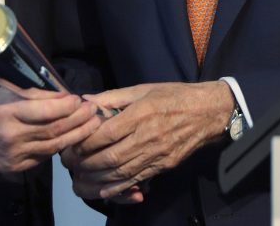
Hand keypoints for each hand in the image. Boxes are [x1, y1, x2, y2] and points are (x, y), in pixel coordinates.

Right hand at [0, 87, 99, 171]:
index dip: (67, 105)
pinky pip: (42, 157)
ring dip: (75, 135)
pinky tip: (69, 138)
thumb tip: (57, 93)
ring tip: (90, 124)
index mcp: (4, 112)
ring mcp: (12, 154)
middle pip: (54, 130)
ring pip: (52, 147)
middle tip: (93, 110)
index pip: (45, 110)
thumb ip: (26, 94)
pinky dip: (57, 147)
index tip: (79, 98)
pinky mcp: (13, 167)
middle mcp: (10, 135)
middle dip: (78, 120)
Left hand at [62, 81, 232, 199]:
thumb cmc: (174, 96)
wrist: (209, 112)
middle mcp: (148, 136)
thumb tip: (86, 101)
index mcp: (141, 114)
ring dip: (98, 177)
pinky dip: (119, 187)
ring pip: (122, 172)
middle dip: (87, 163)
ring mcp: (157, 154)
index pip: (107, 133)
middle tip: (71, 163)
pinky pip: (138, 179)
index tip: (73, 144)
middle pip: (111, 157)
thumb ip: (113, 97)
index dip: (86, 142)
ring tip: (81, 177)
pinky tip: (103, 189)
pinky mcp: (164, 166)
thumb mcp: (143, 89)